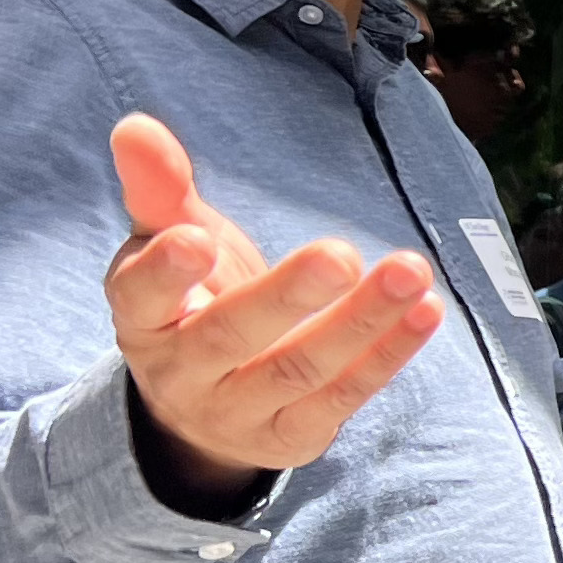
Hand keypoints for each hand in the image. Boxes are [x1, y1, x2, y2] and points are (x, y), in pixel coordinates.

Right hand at [104, 115, 445, 504]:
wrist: (203, 404)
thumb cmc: (193, 298)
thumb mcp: (170, 243)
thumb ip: (160, 189)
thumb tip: (135, 125)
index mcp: (143, 318)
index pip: (140, 296)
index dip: (165, 272)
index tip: (196, 239)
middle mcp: (182, 373)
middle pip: (230, 336)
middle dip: (288, 296)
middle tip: (341, 253)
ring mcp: (237, 412)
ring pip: (298, 370)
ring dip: (361, 322)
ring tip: (410, 271)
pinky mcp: (291, 436)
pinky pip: (342, 398)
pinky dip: (388, 355)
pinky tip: (426, 311)